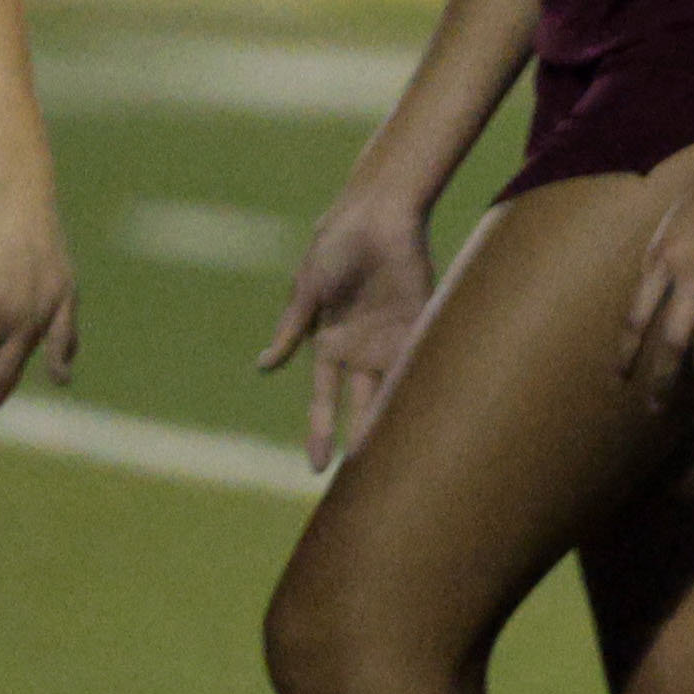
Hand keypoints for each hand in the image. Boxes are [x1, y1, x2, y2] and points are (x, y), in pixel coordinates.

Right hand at [258, 185, 441, 466]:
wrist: (377, 215)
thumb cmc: (335, 246)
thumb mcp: (307, 291)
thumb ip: (291, 330)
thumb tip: (262, 368)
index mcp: (329, 344)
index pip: (323, 400)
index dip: (320, 431)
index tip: (318, 468)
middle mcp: (361, 349)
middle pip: (362, 403)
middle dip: (362, 436)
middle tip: (366, 478)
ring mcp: (393, 338)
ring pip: (395, 389)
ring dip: (397, 420)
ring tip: (402, 459)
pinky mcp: (422, 322)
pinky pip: (423, 361)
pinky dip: (426, 387)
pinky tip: (431, 418)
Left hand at [618, 137, 693, 385]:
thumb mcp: (668, 225)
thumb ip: (658, 264)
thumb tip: (649, 304)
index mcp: (662, 258)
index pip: (638, 317)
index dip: (629, 352)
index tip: (622, 378)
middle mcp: (691, 275)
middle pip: (674, 342)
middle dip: (663, 380)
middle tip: (656, 408)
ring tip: (693, 394)